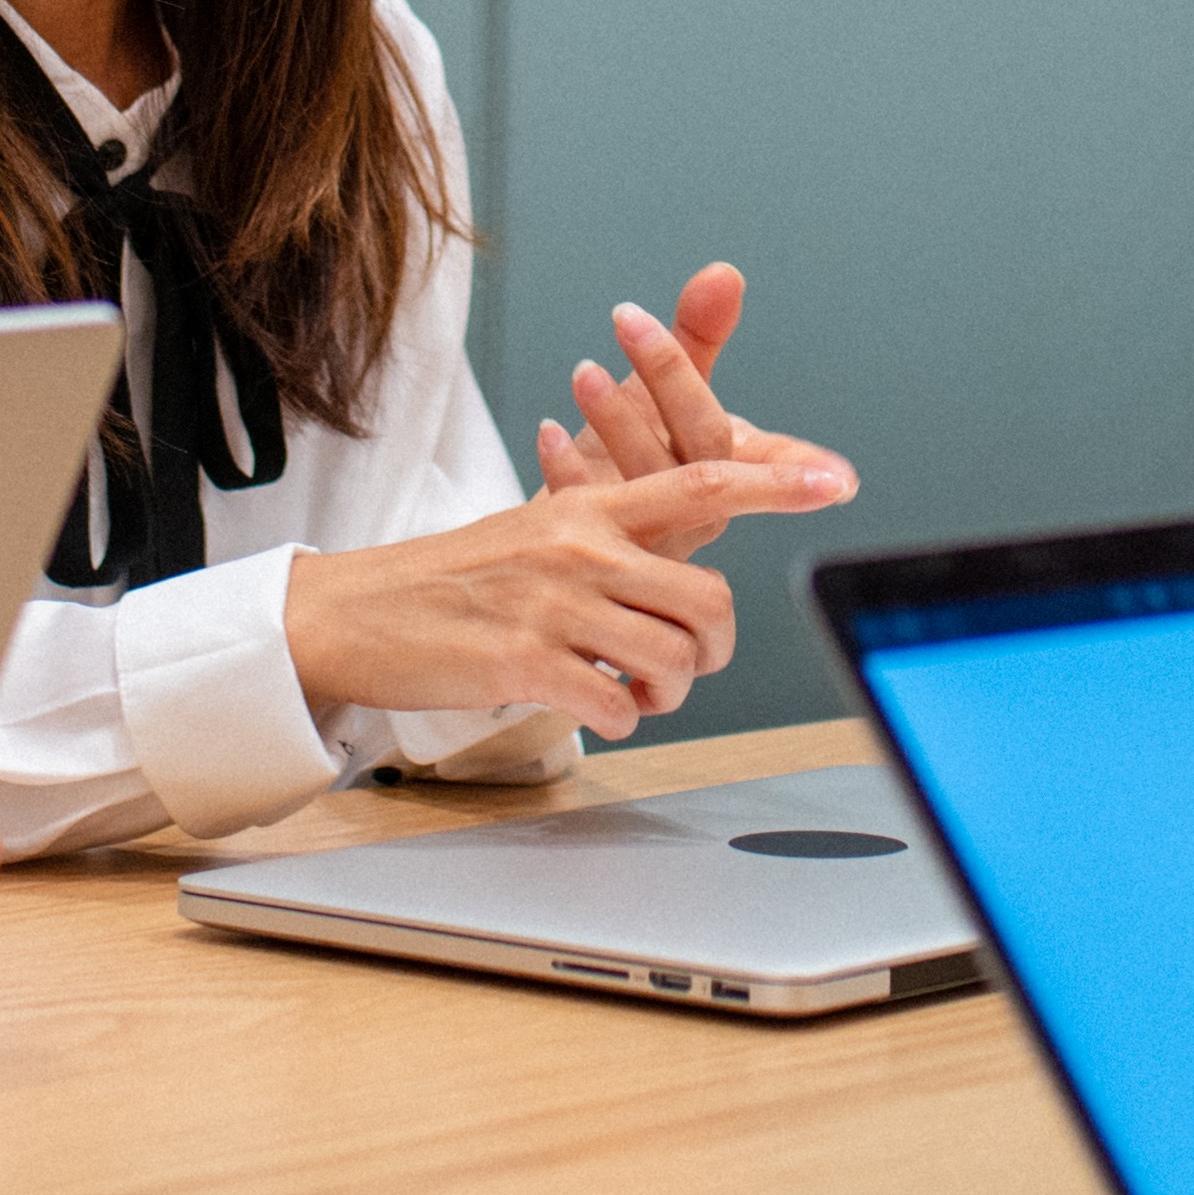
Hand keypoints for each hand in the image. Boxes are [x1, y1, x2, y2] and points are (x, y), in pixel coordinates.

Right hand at [287, 468, 817, 738]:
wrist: (356, 613)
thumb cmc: (456, 580)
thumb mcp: (539, 532)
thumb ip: (616, 539)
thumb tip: (686, 577)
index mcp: (589, 507)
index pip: (704, 480)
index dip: (776, 480)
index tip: (837, 477)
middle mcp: (581, 546)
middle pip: (708, 599)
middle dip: (712, 646)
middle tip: (683, 662)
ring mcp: (555, 604)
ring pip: (674, 658)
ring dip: (668, 690)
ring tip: (634, 687)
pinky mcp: (527, 661)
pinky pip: (620, 703)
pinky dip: (621, 717)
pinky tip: (595, 704)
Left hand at [527, 263, 858, 554]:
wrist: (575, 522)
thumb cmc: (632, 452)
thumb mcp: (666, 390)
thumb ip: (699, 334)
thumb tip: (724, 274)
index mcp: (734, 469)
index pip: (774, 457)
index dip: (801, 462)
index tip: (838, 477)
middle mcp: (705, 507)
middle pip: (705, 447)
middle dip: (669, 377)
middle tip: (631, 321)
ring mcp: (656, 534)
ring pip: (649, 478)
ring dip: (615, 419)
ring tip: (583, 371)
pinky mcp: (603, 548)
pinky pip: (588, 510)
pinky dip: (567, 467)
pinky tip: (547, 430)